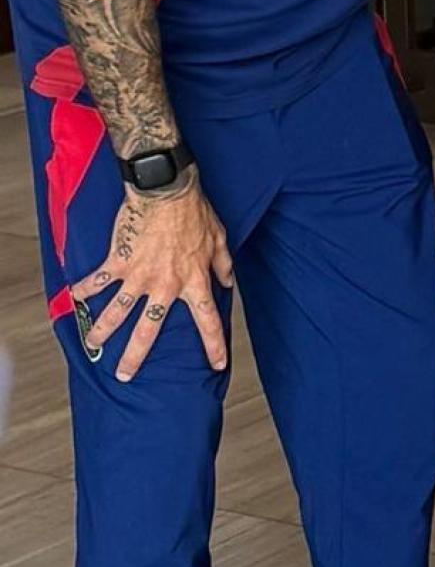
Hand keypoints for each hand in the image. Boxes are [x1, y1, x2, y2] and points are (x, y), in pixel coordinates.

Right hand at [70, 172, 233, 381]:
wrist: (167, 191)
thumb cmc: (196, 213)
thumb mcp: (220, 239)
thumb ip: (222, 265)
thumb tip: (227, 283)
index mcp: (194, 282)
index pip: (208, 321)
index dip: (214, 345)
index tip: (217, 365)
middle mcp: (165, 285)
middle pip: (150, 329)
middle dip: (136, 355)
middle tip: (126, 375)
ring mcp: (139, 276)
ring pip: (118, 311)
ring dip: (103, 330)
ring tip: (93, 345)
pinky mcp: (119, 262)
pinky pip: (99, 280)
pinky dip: (86, 289)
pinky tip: (75, 299)